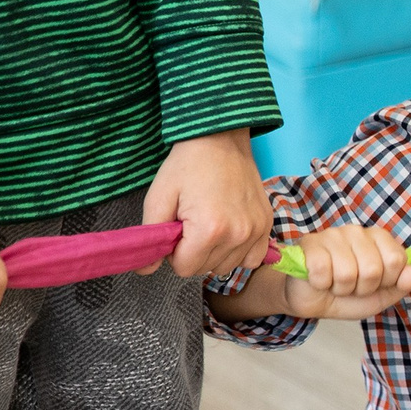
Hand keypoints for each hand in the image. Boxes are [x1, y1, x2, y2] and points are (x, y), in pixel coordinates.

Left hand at [145, 129, 272, 279]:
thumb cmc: (188, 165)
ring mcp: (256, 231)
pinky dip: (238, 252)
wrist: (220, 139)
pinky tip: (229, 233)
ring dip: (214, 253)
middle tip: (191, 222)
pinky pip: (251, 259)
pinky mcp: (266, 226)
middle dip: (192, 252)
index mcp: (209, 230)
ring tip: (210, 224)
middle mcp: (237, 235)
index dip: (173, 251)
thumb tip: (144, 269)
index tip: (176, 228)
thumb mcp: (159, 196)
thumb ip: (151, 236)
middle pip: (204, 270)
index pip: (184, 268)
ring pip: (226, 267)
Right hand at [277, 225, 410, 320]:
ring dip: (341, 289)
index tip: (376, 284)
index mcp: (379, 239)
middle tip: (352, 286)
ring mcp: (333, 235)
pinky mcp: (310, 244)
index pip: (397, 259)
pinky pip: (323, 271)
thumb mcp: (382, 295)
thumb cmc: (348, 295)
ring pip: (347, 273)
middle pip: (373, 269)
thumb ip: (402, 285)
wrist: (314, 301)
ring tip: (335, 283)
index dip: (387, 281)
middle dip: (362, 288)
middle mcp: (358, 232)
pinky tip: (319, 280)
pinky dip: (322, 284)